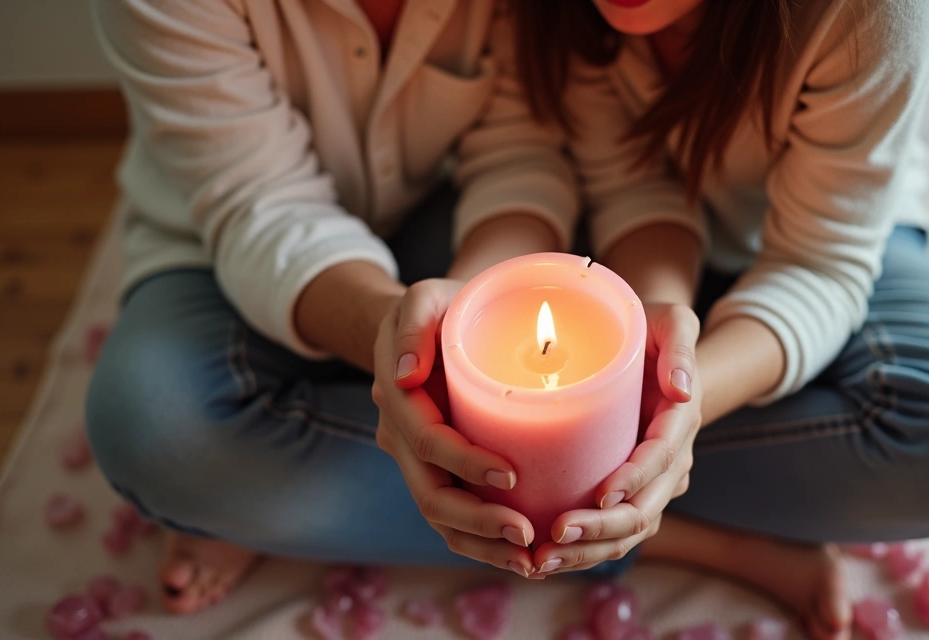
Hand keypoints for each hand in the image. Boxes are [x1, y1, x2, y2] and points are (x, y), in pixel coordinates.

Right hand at [371, 278, 536, 577]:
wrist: (422, 328)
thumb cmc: (437, 307)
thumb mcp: (424, 297)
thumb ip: (413, 321)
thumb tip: (406, 375)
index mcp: (398, 398)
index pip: (427, 442)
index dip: (465, 462)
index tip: (511, 473)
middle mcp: (400, 437)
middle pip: (431, 494)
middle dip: (477, 521)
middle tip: (527, 535)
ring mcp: (416, 461)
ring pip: (440, 518)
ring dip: (482, 545)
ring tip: (530, 561)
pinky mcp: (438, 473)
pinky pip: (453, 518)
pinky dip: (481, 543)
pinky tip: (520, 556)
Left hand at [532, 303, 701, 575]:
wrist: (654, 357)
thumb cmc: (651, 330)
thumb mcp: (671, 321)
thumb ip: (679, 342)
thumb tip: (682, 389)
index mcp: (679, 421)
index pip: (661, 459)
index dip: (635, 480)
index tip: (602, 494)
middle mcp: (672, 461)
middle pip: (644, 509)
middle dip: (603, 529)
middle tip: (556, 535)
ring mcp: (652, 484)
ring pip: (628, 532)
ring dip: (589, 552)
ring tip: (542, 560)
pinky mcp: (627, 494)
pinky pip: (613, 533)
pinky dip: (584, 553)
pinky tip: (544, 561)